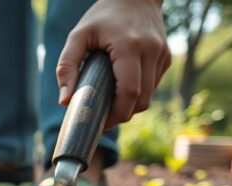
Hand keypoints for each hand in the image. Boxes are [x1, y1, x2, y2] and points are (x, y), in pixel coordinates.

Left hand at [57, 0, 169, 127]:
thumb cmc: (101, 16)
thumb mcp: (78, 36)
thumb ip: (66, 67)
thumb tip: (65, 101)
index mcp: (130, 47)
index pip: (130, 92)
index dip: (116, 114)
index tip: (99, 123)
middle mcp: (151, 51)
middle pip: (142, 100)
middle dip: (122, 114)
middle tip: (101, 117)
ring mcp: (162, 54)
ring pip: (149, 96)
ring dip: (130, 105)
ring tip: (109, 101)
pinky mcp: (166, 57)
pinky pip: (153, 85)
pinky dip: (138, 92)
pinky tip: (121, 86)